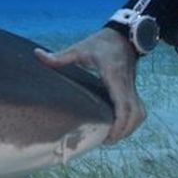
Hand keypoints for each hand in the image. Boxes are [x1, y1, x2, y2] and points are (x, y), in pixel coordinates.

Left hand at [34, 27, 145, 143]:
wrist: (123, 36)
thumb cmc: (101, 43)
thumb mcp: (80, 49)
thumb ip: (61, 56)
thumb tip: (38, 55)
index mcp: (114, 77)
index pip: (124, 104)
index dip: (120, 123)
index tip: (109, 136)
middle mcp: (126, 85)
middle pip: (135, 114)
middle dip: (124, 131)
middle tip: (107, 141)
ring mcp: (132, 87)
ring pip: (140, 113)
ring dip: (130, 127)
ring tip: (112, 136)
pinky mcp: (132, 89)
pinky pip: (137, 109)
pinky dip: (131, 121)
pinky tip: (117, 125)